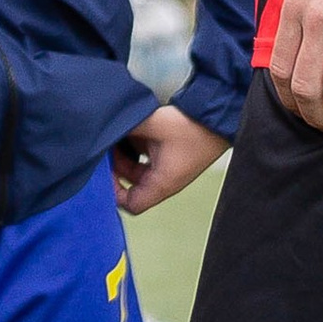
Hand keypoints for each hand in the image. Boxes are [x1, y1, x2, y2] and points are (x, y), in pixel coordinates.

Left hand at [111, 101, 227, 214]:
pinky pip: (146, 158)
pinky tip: (131, 131)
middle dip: (116, 168)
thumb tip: (105, 126)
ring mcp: (167, 168)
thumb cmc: (191, 127)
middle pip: (131, 186)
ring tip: (117, 137)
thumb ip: (126, 126)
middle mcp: (164, 180)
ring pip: (137, 170)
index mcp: (162, 183)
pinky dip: (136, 148)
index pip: (131, 204)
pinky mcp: (170, 156)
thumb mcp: (153, 124)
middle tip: (106, 150)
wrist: (217, 117)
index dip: (113, 192)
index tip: (105, 172)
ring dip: (125, 156)